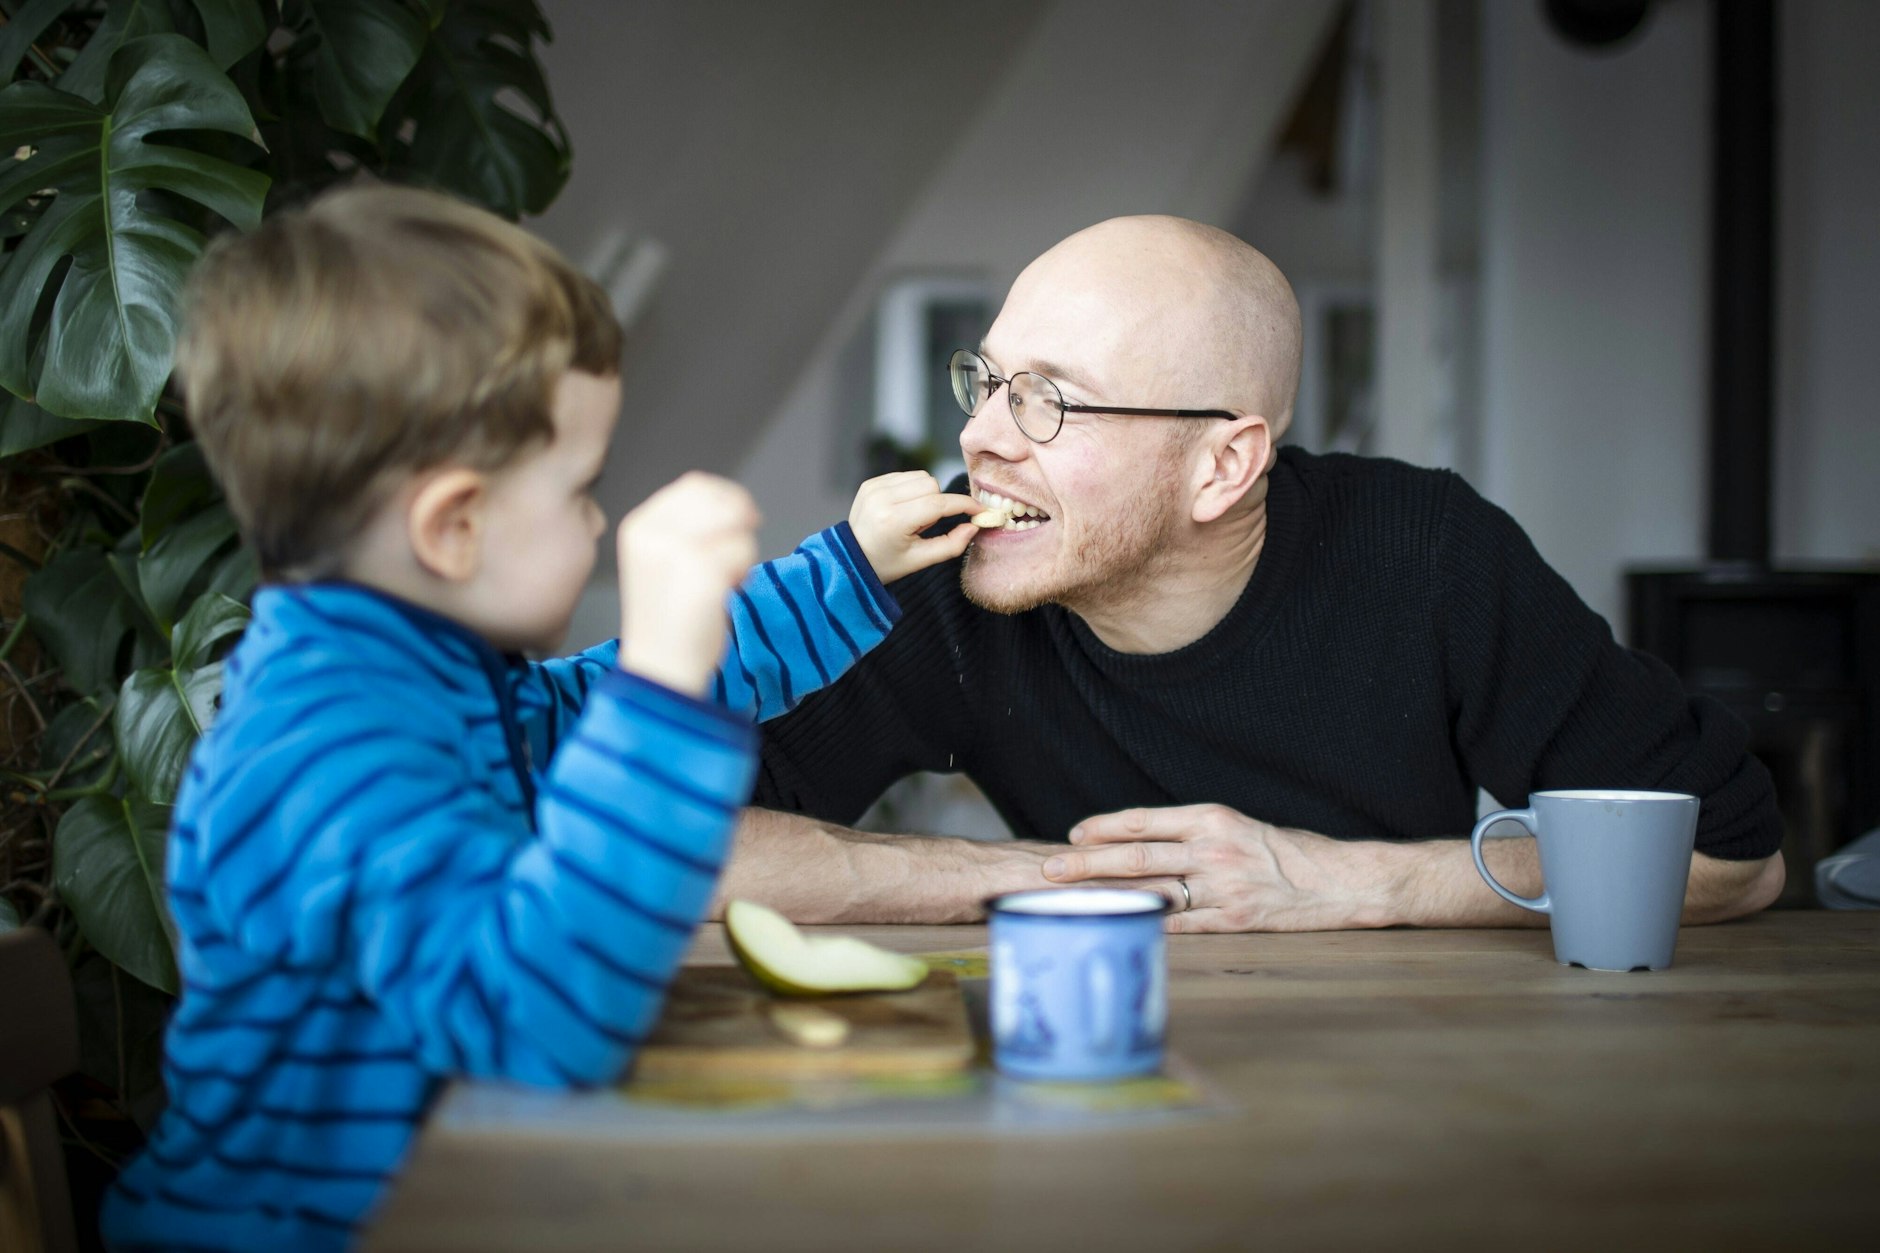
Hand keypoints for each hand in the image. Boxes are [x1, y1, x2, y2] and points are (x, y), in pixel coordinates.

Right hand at [618, 472, 759, 695]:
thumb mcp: (662, 560)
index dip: (727, 498)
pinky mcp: (703, 571)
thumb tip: (734, 503)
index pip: (694, 485)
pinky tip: (726, 594)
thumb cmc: (668, 621)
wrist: (661, 669)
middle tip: (739, 555)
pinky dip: (745, 573)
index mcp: (639, 526)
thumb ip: (686, 528)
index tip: (742, 521)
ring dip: (743, 551)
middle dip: (740, 522)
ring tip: (726, 580)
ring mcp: (677, 550)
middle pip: (720, 499)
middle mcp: (654, 532)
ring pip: (737, 524)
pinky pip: (744, 551)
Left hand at [848, 471, 983, 582]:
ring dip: (926, 494)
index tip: (980, 509)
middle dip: (938, 502)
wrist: (851, 558)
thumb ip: (951, 545)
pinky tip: (902, 508)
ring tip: (911, 517)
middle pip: (931, 484)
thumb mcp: (920, 561)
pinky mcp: (870, 482)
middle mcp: (881, 499)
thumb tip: (974, 526)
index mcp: (894, 521)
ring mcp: (873, 488)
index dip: (964, 505)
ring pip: (920, 476)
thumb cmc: (887, 563)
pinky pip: (905, 476)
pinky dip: (911, 490)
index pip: (938, 504)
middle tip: (923, 525)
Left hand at [1043, 804, 1389, 932]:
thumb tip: (1138, 843)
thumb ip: (1191, 833)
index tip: (1072, 835)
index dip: (1103, 829)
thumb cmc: (1284, 852)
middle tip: (1049, 870)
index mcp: (1211, 819)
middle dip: (1085, 864)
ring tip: (1070, 902)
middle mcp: (1213, 849)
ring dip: (1105, 897)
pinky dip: (1146, 926)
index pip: (1143, 821)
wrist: (1339, 881)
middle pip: (1136, 857)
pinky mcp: (1233, 921)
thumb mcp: (1237, 827)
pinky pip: (1179, 926)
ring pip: (1151, 892)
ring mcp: (1222, 888)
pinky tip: (1117, 928)